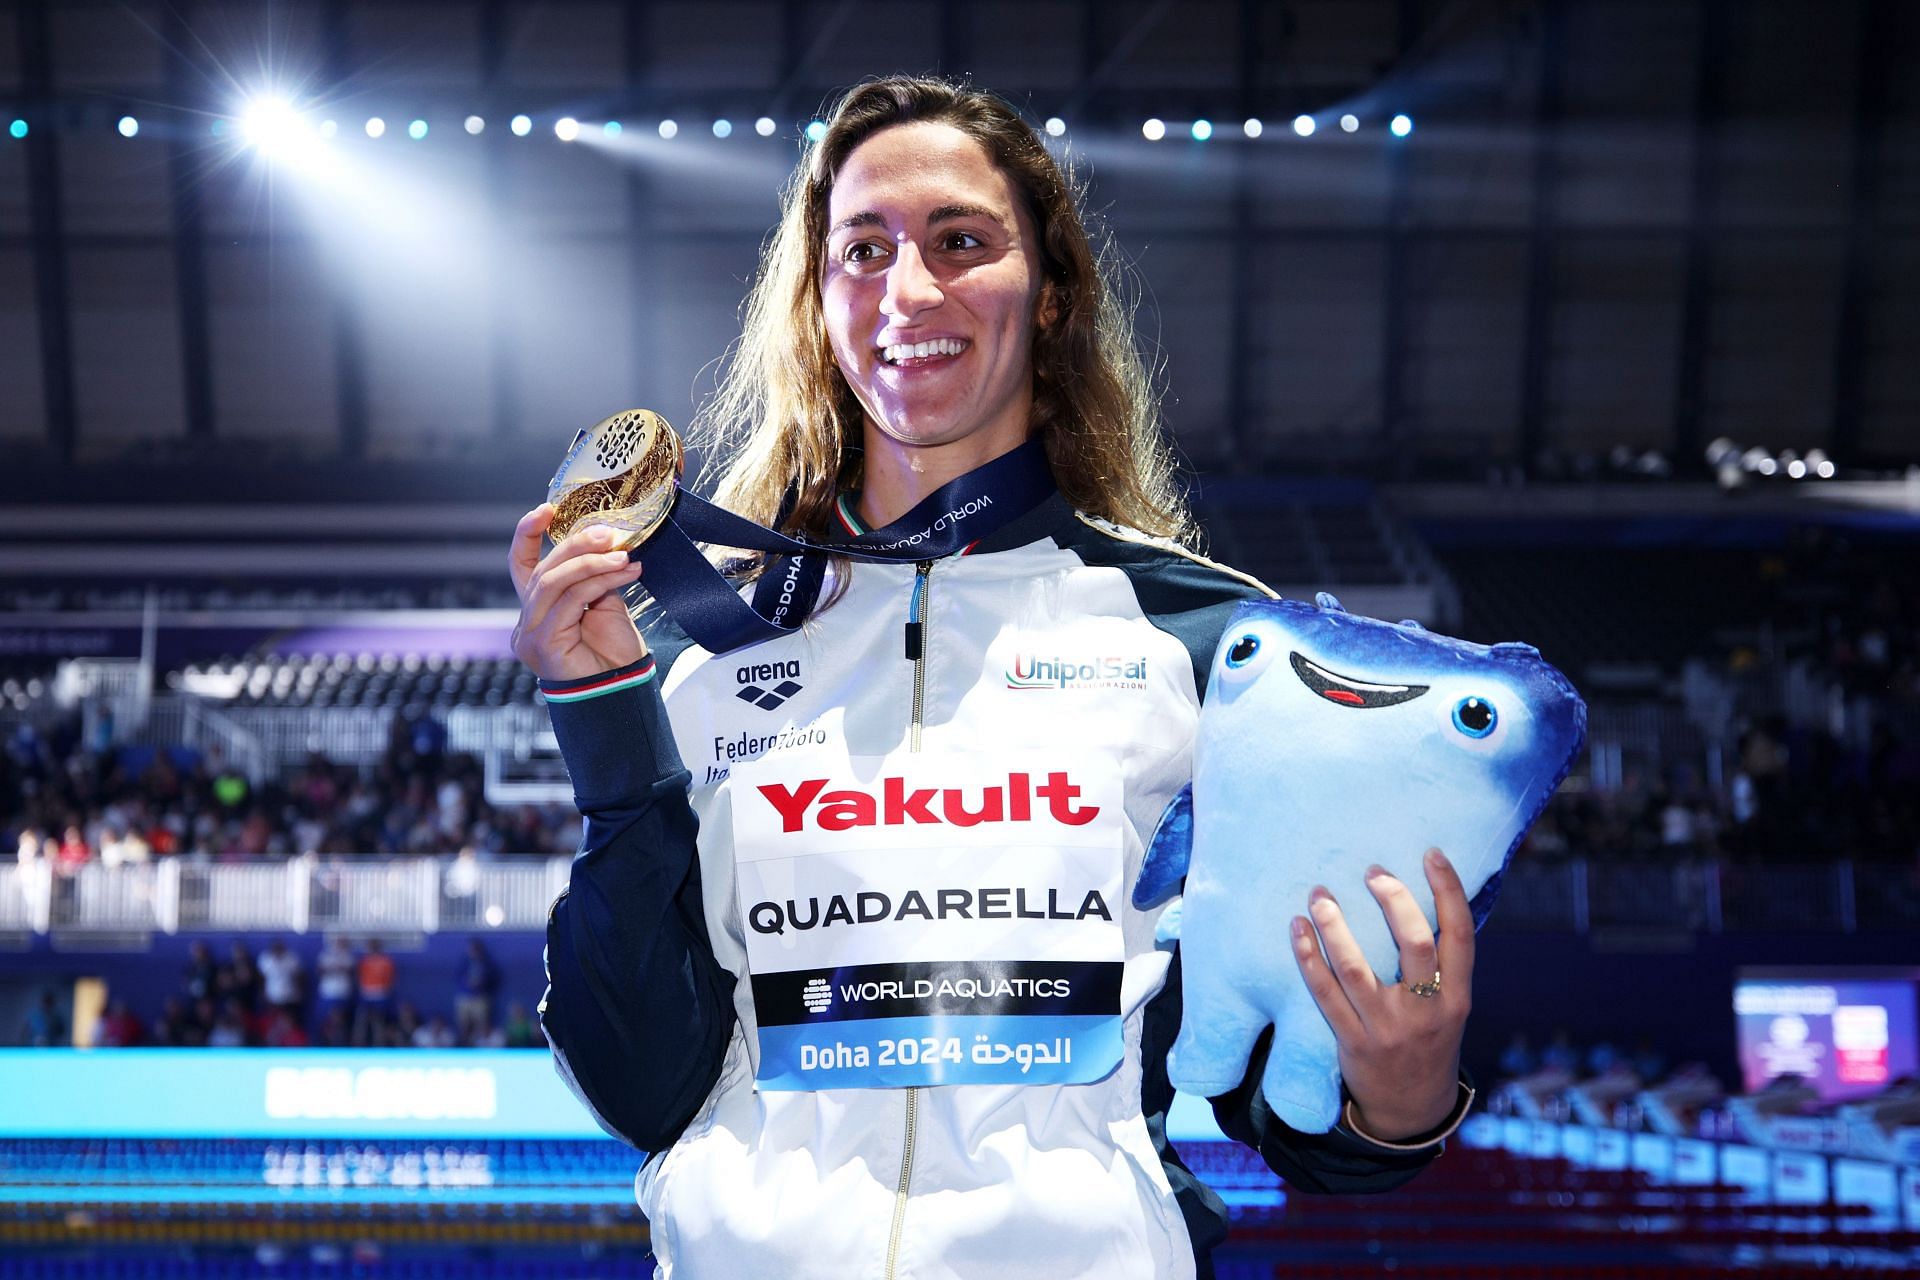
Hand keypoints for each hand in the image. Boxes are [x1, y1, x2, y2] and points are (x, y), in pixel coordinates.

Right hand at [508, 504, 647, 681]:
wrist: (622, 692)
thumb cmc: (613, 655)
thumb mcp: (603, 605)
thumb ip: (595, 577)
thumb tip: (605, 544)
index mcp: (538, 609)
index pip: (521, 564)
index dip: (528, 533)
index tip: (547, 508)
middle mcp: (527, 621)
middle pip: (544, 569)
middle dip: (576, 545)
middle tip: (609, 534)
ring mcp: (530, 633)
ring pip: (554, 581)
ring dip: (592, 562)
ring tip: (623, 556)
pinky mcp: (542, 642)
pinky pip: (571, 600)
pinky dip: (599, 581)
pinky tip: (626, 573)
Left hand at [1291, 848, 1471, 1140]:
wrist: (1411, 1111)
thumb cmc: (1429, 1042)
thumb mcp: (1449, 1009)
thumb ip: (1440, 965)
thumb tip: (1419, 899)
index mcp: (1456, 999)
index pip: (1460, 936)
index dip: (1449, 892)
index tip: (1432, 854)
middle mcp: (1425, 1012)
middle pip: (1413, 944)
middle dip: (1393, 900)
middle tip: (1373, 872)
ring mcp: (1386, 1028)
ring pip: (1356, 967)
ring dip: (1335, 925)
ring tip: (1320, 894)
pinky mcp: (1351, 1042)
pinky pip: (1323, 993)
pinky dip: (1307, 957)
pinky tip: (1296, 929)